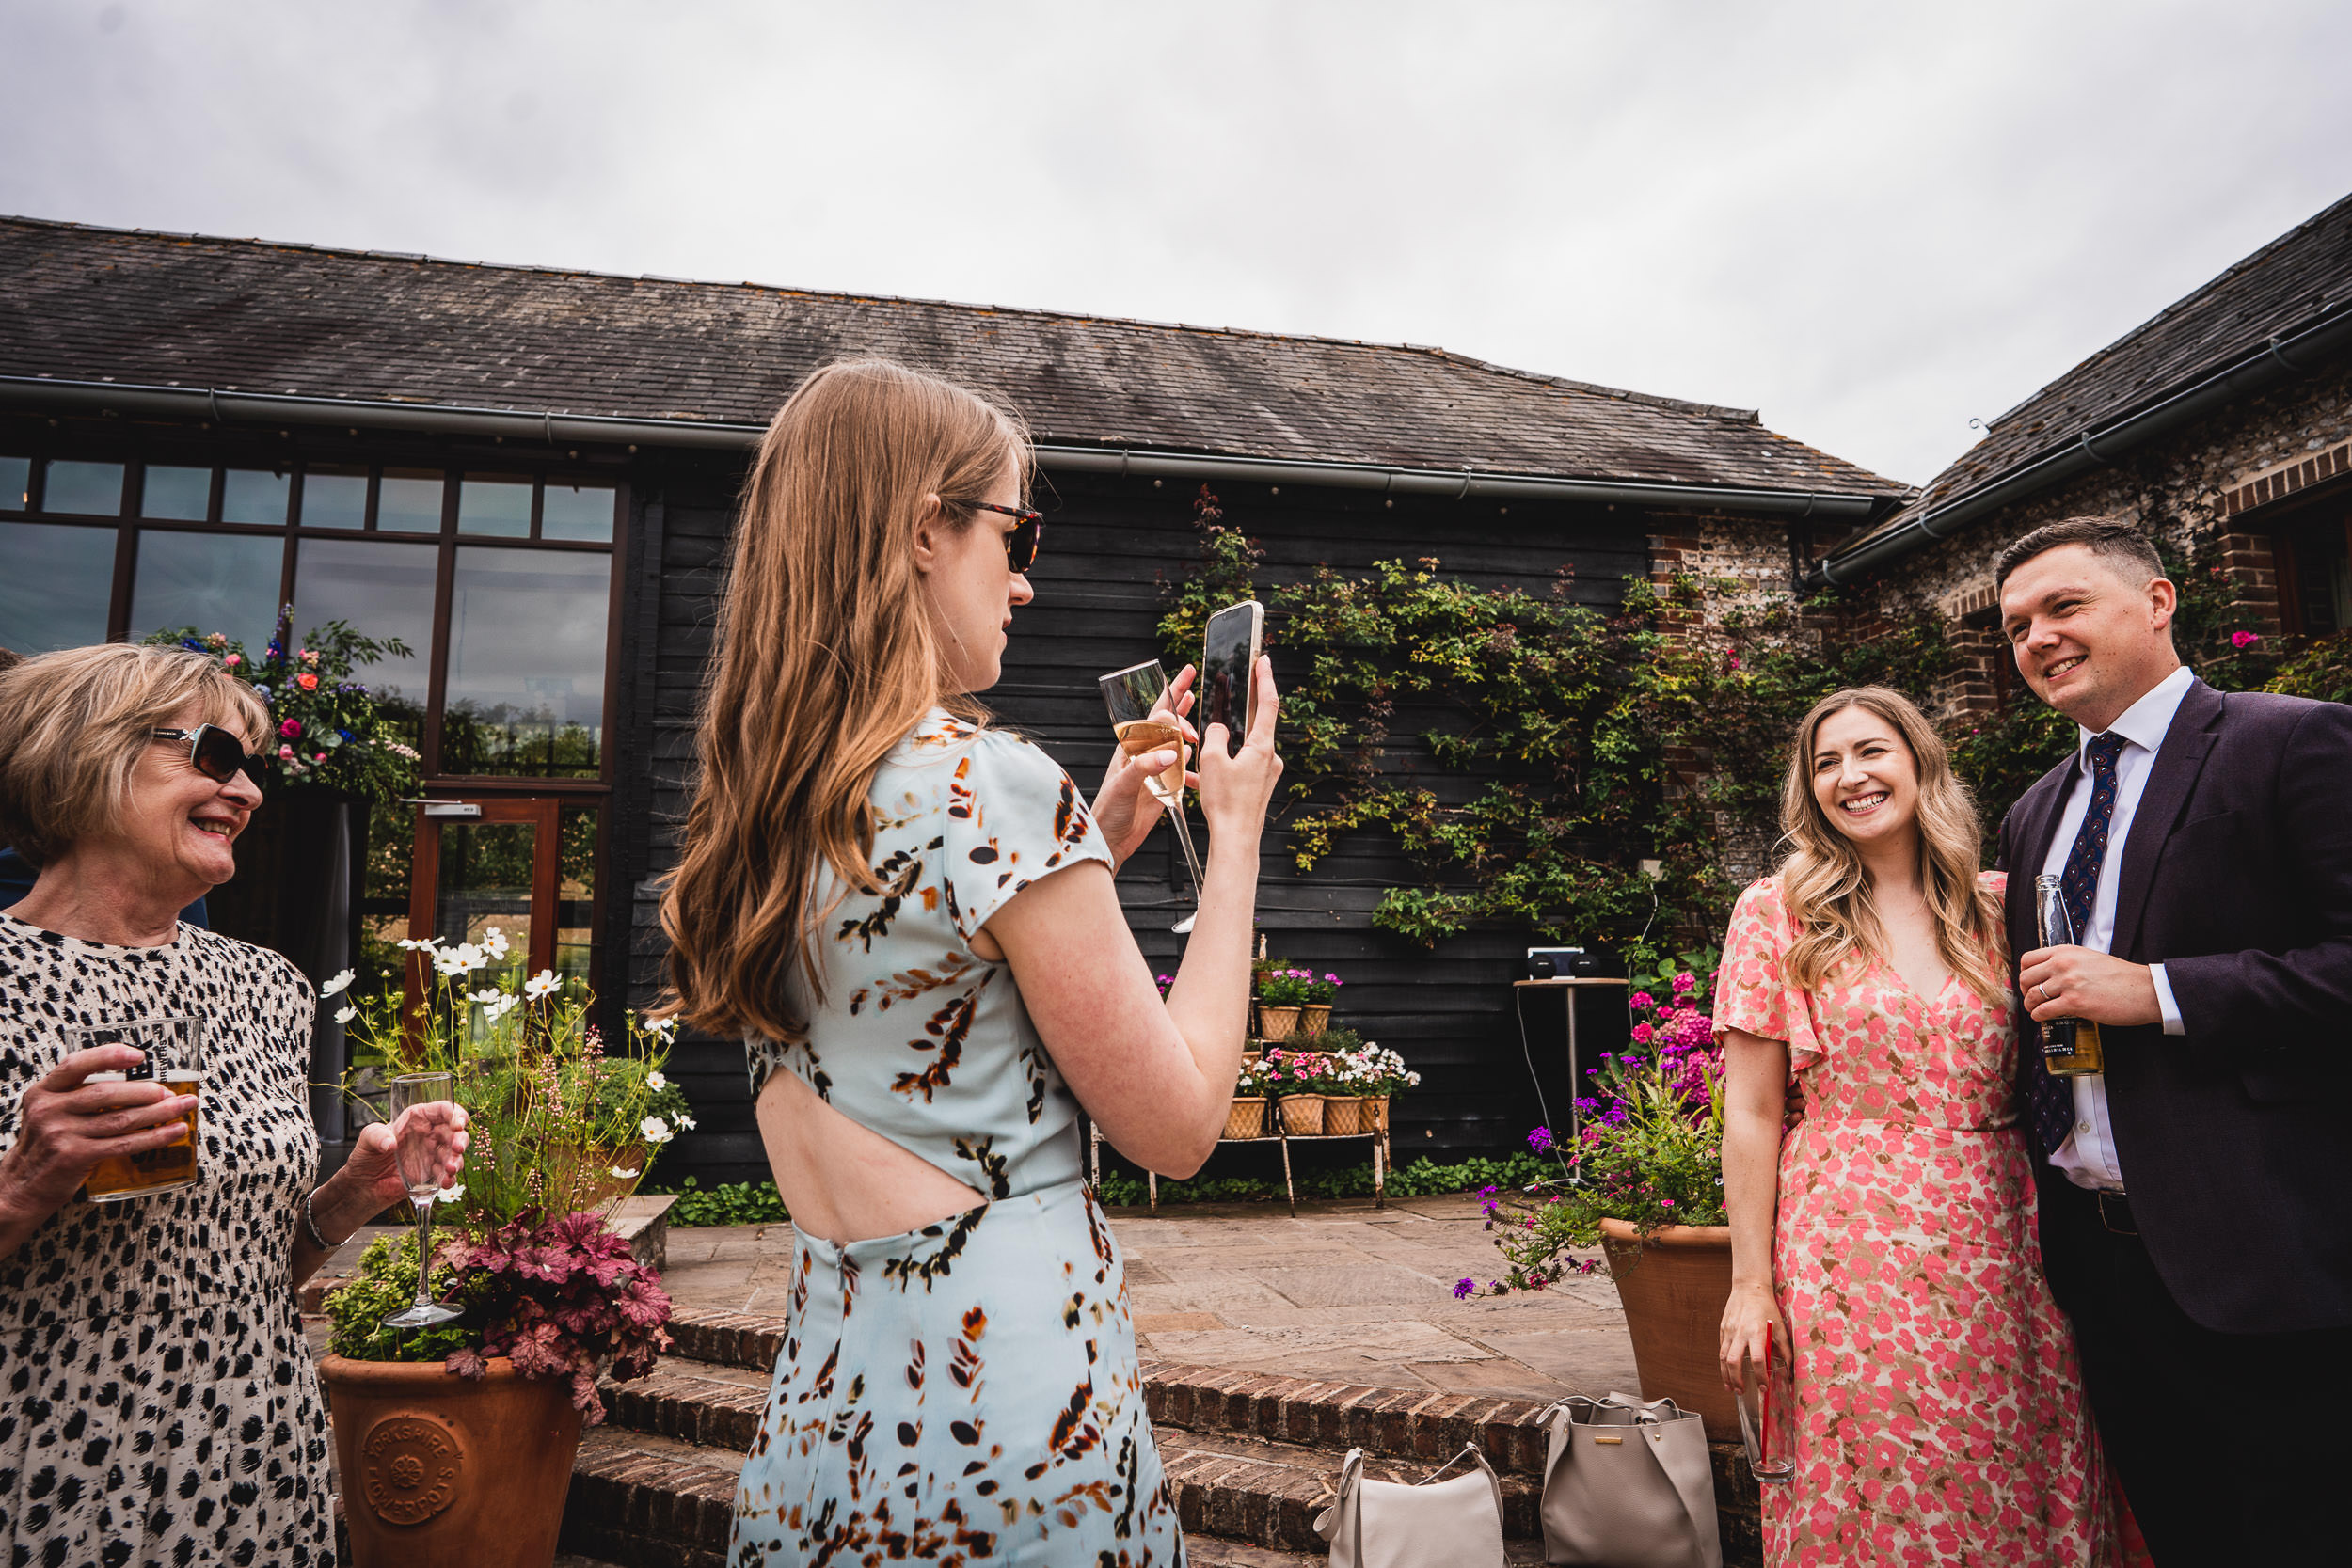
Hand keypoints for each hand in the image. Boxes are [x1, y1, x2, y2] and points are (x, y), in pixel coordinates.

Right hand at [0, 1046, 194, 1231]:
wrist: (21, 1187)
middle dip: (145, 1091)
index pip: (76, 1065)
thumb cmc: (44, 1145)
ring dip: (159, 1112)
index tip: (139, 1056)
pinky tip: (174, 1131)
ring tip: (183, 1106)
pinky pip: (124, 1144)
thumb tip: (133, 1082)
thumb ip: (76, 1094)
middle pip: (107, 1093)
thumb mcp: (48, 1112)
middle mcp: (50, 1110)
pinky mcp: (76, 1157)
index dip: (109, 1057)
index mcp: (43, 1093)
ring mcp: (62, 1134)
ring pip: (121, 1119)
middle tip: (170, 1092)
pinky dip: (155, 1137)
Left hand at [339, 1100, 471, 1211]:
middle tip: (457, 1148)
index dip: (454, 1114)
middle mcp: (430, 1135)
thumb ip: (377, 1136)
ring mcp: (433, 1155)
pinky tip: (444, 1182)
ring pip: (455, 1154)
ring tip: (450, 1169)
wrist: (365, 1184)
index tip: (456, 1124)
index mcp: (418, 1119)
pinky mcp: (432, 1174)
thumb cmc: (366, 1155)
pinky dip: (450, 1178)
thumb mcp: (367, 1139)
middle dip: (460, 1139)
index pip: (442, 1110)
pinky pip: (448, 1175)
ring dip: (457, 1160)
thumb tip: (390, 1144)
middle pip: (456, 1132)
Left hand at [1091, 664, 1200, 867]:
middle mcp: (1145, 754)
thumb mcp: (1123, 785)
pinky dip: (1194, 769)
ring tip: (1199, 731)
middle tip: (1195, 693)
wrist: (1111, 841)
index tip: (1185, 679)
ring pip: (1178, 744)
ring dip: (1189, 735)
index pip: (1154, 714)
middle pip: (1167, 722)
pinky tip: (1200, 770)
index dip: (1170, 695)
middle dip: (1180, 703)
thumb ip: (1146, 767)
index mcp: (1131, 748)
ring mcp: (1156, 769)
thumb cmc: (1108, 812)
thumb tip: (1171, 753)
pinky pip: (1184, 772)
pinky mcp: (1165, 787)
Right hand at [1197, 655, 1281, 842]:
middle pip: (1253, 728)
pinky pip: (1238, 770)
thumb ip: (1215, 736)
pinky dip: (1221, 771)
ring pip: (1242, 751)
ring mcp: (1266, 775)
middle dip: (1236, 719)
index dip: (1265, 678)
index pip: (1267, 703)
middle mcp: (1270, 759)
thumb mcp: (1212, 761)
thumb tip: (1218, 728)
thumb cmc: (1226, 802)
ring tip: (1201, 760)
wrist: (1235, 841)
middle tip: (1225, 705)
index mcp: (1263, 747)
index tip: (1264, 659)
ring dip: (1222, 751)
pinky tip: (1199, 780)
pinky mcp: (1258, 789)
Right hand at [1718, 1281, 1788, 1392]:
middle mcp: (1740, 1332)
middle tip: (1742, 1391)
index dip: (1760, 1376)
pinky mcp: (1722, 1329)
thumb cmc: (1766, 1307)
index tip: (1763, 1386)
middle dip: (1736, 1380)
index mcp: (1757, 1332)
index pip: (1757, 1360)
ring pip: (1722, 1357)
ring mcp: (1729, 1331)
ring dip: (1725, 1375)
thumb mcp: (1780, 1327)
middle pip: (1733, 1362)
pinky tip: (1727, 1371)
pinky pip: (1721, 1349)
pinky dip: (1723, 1363)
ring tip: (1730, 1387)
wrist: (1749, 1288)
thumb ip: (1785, 1349)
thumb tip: (1790, 1368)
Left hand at [2019, 945, 2161, 1027]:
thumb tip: (2050, 972)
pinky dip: (2039, 1016)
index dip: (2024, 973)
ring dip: (2031, 1005)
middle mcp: (2063, 964)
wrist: (2144, 990)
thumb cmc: (2121, 976)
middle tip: (2032, 999)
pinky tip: (2044, 1018)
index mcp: (2066, 951)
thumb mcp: (2089, 958)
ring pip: (2032, 995)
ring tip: (2037, 1010)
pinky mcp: (2074, 1002)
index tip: (2029, 982)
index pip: (2028, 959)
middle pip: (2025, 978)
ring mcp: (2068, 983)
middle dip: (2025, 991)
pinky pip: (2044, 1011)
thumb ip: (2068, 961)